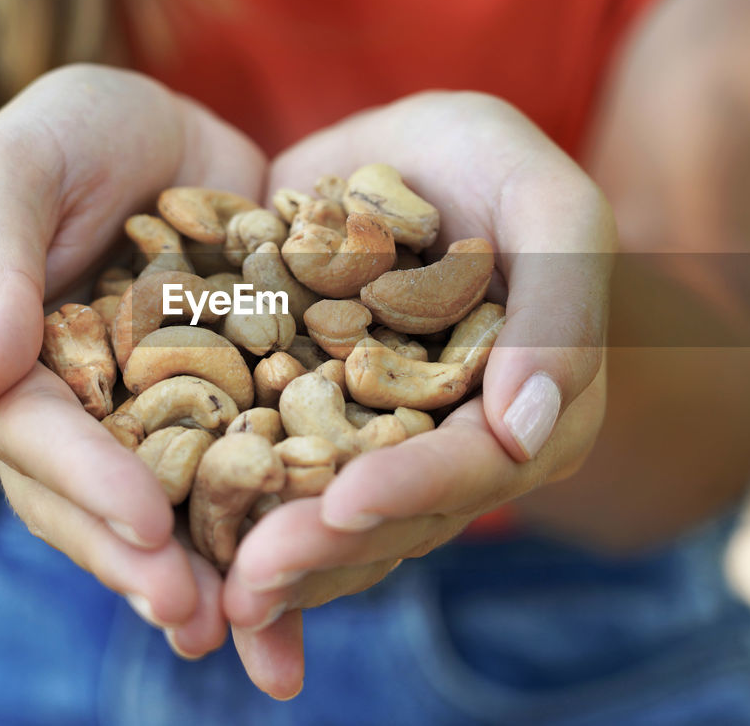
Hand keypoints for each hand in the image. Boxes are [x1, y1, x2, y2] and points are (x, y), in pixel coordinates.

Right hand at [0, 64, 264, 655]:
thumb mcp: (12, 170)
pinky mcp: (217, 412)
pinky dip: (266, 526)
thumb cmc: (63, 138)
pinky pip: (237, 473)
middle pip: (95, 500)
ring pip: (167, 508)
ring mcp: (142, 424)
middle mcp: (63, 418)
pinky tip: (307, 583)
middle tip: (199, 618)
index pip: (32, 435)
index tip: (146, 527)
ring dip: (208, 572)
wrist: (149, 134)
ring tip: (254, 633)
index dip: (86, 482)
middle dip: (144, 562)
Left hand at [221, 91, 615, 698]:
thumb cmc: (492, 163)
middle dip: (324, 550)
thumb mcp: (546, 204)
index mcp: (527, 413)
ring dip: (274, 562)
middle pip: (394, 516)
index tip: (343, 505)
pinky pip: (272, 486)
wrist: (402, 151)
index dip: (412, 489)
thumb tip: (527, 431)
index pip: (475, 466)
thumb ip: (561, 303)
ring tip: (211, 597)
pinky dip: (235, 527)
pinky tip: (188, 567)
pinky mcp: (306, 427)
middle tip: (250, 580)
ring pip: (329, 522)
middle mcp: (452, 450)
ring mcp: (374, 447)